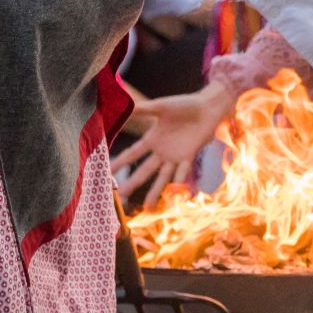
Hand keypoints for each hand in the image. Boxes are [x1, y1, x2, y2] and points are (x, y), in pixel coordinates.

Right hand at [111, 86, 230, 207]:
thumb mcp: (161, 106)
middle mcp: (162, 151)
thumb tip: (123, 105)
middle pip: (144, 171)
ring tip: (147, 208)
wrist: (207, 108)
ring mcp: (175, 156)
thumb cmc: (185, 105)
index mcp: (152, 139)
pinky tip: (173, 193)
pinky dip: (179, 182)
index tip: (105, 172)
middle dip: (133, 183)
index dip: (119, 163)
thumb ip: (143, 109)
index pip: (132, 154)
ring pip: (162, 177)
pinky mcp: (189, 156)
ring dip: (155, 192)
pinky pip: (183, 171)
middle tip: (120, 196)